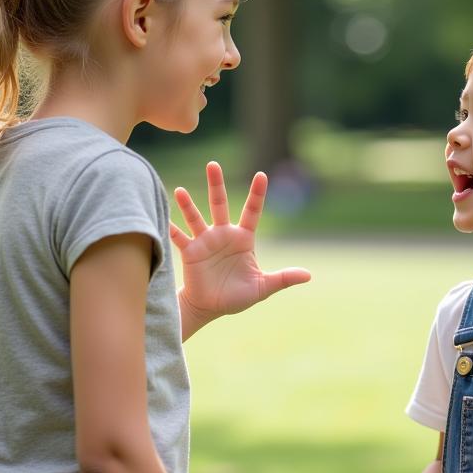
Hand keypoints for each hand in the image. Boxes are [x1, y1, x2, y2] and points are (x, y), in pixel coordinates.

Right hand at [171, 162, 310, 331]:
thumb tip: (308, 275)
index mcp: (243, 239)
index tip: (261, 175)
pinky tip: (163, 218)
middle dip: (216, 184)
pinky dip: (172, 229)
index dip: (257, 194)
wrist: (211, 307)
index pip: (252, 211)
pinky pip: (179, 238)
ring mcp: (205, 241)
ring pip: (196, 217)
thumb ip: (283, 278)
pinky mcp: (190, 252)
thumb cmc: (237, 295)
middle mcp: (223, 234)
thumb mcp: (263, 287)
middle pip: (220, 204)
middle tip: (212, 164)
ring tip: (180, 191)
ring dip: (188, 205)